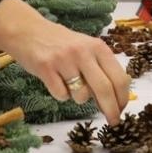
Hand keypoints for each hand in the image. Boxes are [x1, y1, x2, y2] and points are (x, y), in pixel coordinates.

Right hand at [0, 0, 130, 123]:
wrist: (28, 31)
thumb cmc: (61, 43)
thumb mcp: (86, 49)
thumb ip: (100, 69)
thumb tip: (115, 99)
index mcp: (98, 47)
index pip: (119, 77)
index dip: (122, 98)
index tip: (121, 110)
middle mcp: (83, 52)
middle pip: (104, 89)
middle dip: (111, 109)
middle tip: (113, 121)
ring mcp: (64, 60)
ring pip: (81, 95)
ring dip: (78, 98)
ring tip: (69, 83)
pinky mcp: (46, 68)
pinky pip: (61, 95)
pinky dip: (61, 95)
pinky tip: (56, 81)